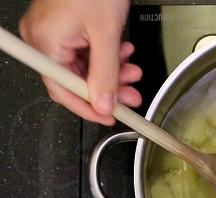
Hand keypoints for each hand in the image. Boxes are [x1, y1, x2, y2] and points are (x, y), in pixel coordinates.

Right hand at [19, 0, 141, 125]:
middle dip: (109, 87)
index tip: (111, 117)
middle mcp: (44, 38)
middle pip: (76, 79)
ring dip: (112, 71)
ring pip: (85, 65)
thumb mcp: (106, 34)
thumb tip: (104, 105)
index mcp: (45, 42)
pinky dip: (107, 55)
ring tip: (133, 69)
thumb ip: (106, 74)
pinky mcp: (67, 25)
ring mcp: (55, 31)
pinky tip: (123, 52)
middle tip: (131, 94)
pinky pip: (86, 50)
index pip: (64, 91)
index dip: (90, 107)